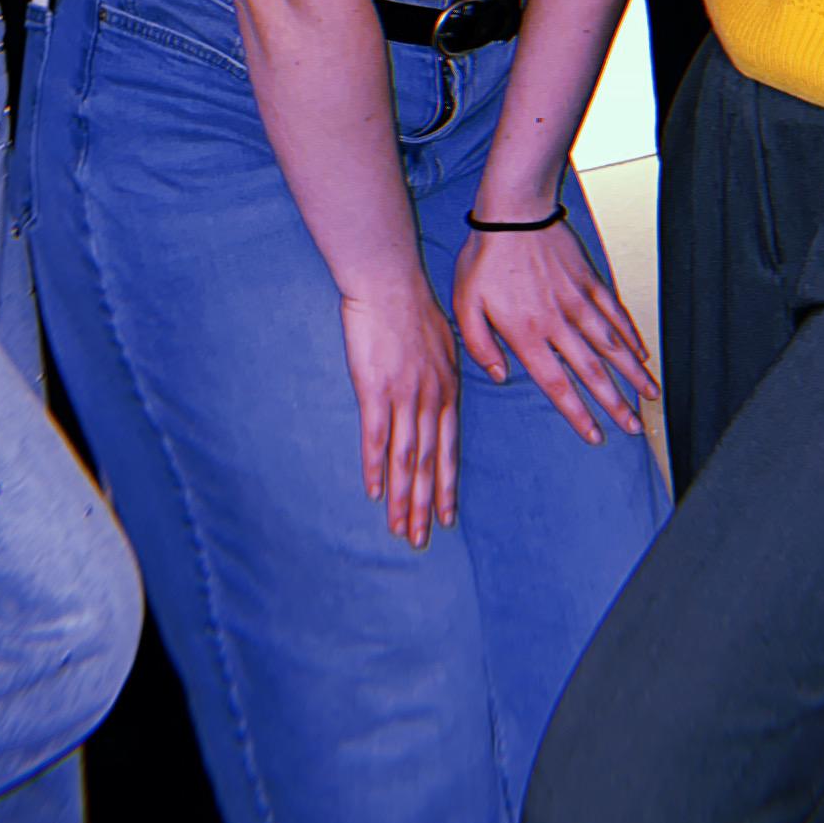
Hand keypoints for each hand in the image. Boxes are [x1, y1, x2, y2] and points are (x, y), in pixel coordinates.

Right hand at [340, 270, 462, 544]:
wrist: (390, 283)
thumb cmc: (413, 307)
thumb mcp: (444, 343)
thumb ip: (444, 375)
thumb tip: (445, 394)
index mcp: (447, 389)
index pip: (449, 448)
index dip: (446, 485)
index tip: (446, 516)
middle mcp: (430, 398)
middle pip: (429, 462)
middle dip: (426, 505)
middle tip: (421, 539)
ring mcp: (404, 396)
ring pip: (406, 458)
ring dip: (403, 498)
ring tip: (401, 529)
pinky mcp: (375, 389)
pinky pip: (376, 437)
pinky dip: (376, 468)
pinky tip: (374, 492)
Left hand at [455, 223, 660, 446]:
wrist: (513, 211)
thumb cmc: (484, 257)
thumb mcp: (465, 305)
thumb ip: (479, 345)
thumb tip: (500, 375)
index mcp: (527, 334)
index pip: (557, 384)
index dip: (578, 413)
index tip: (596, 436)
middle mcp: (558, 323)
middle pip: (593, 372)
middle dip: (616, 404)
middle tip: (635, 427)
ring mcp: (578, 301)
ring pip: (612, 345)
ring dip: (633, 373)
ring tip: (651, 395)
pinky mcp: (589, 280)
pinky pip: (615, 313)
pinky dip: (631, 334)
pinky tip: (643, 351)